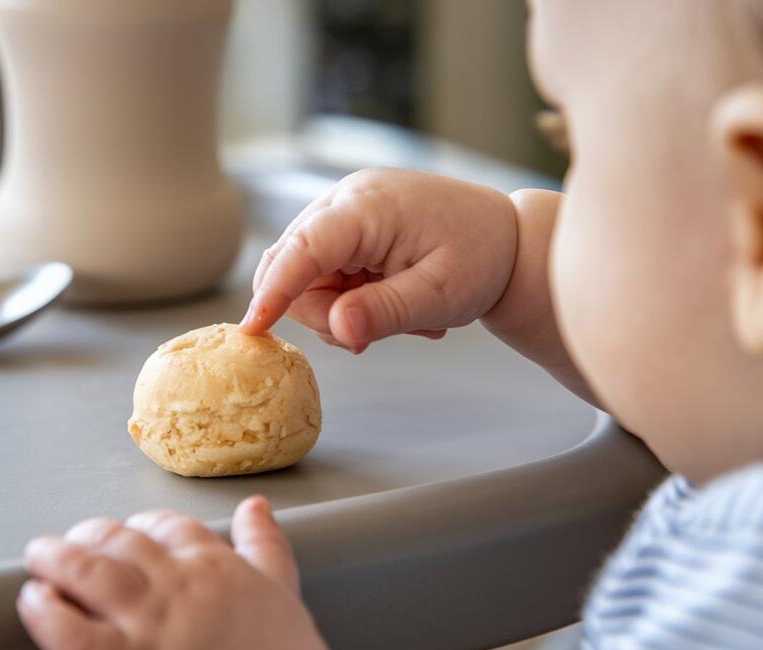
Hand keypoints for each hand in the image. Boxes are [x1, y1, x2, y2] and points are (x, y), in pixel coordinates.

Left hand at [18, 496, 335, 649]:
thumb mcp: (282, 592)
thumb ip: (266, 545)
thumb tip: (257, 507)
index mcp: (213, 564)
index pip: (166, 525)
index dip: (140, 526)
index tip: (130, 535)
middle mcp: (177, 583)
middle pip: (119, 539)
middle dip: (90, 536)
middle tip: (72, 545)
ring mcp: (148, 622)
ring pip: (88, 570)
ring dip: (56, 558)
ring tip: (40, 559)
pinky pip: (70, 631)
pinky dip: (45, 611)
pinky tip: (36, 601)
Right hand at [240, 168, 518, 352]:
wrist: (509, 237)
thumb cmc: (483, 257)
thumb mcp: (441, 294)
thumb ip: (386, 311)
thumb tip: (339, 329)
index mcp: (368, 206)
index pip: (302, 248)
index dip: (274, 290)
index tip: (253, 329)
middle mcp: (347, 198)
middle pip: (294, 266)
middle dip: (324, 313)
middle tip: (371, 338)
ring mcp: (346, 209)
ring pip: (306, 275)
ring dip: (343, 309)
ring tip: (402, 316)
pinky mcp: (349, 224)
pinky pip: (325, 271)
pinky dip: (350, 298)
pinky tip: (393, 302)